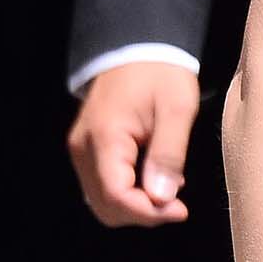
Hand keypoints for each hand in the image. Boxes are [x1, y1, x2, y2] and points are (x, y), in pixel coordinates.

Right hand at [67, 62, 199, 226]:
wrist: (137, 48)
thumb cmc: (160, 74)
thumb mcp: (177, 109)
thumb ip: (169, 154)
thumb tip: (162, 198)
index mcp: (105, 137)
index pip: (116, 196)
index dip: (149, 213)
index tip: (181, 210)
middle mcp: (84, 149)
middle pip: (106, 207)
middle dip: (142, 213)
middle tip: (176, 202)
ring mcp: (82, 151)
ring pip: (102, 202)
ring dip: (136, 206)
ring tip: (167, 185)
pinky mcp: (88, 151)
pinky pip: (103, 187)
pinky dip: (128, 194)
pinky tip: (153, 178)